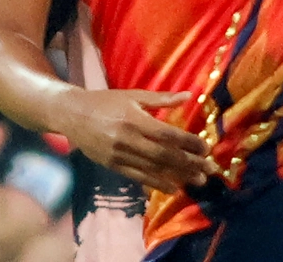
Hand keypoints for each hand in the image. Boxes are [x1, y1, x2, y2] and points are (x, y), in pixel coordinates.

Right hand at [58, 89, 215, 193]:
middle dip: (189, 163)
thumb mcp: (133, 95)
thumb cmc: (106, 102)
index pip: (166, 135)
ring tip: (198, 181)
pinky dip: (156, 184)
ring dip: (178, 176)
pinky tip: (172, 188)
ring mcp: (119, 155)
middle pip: (163, 155)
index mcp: (134, 119)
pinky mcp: (112, 166)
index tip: (205, 148)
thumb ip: (162, 99)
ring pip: (153, 169)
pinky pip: (138, 177)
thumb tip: (189, 96)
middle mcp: (127, 140)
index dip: (187, 143)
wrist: (72, 115)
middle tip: (209, 170)